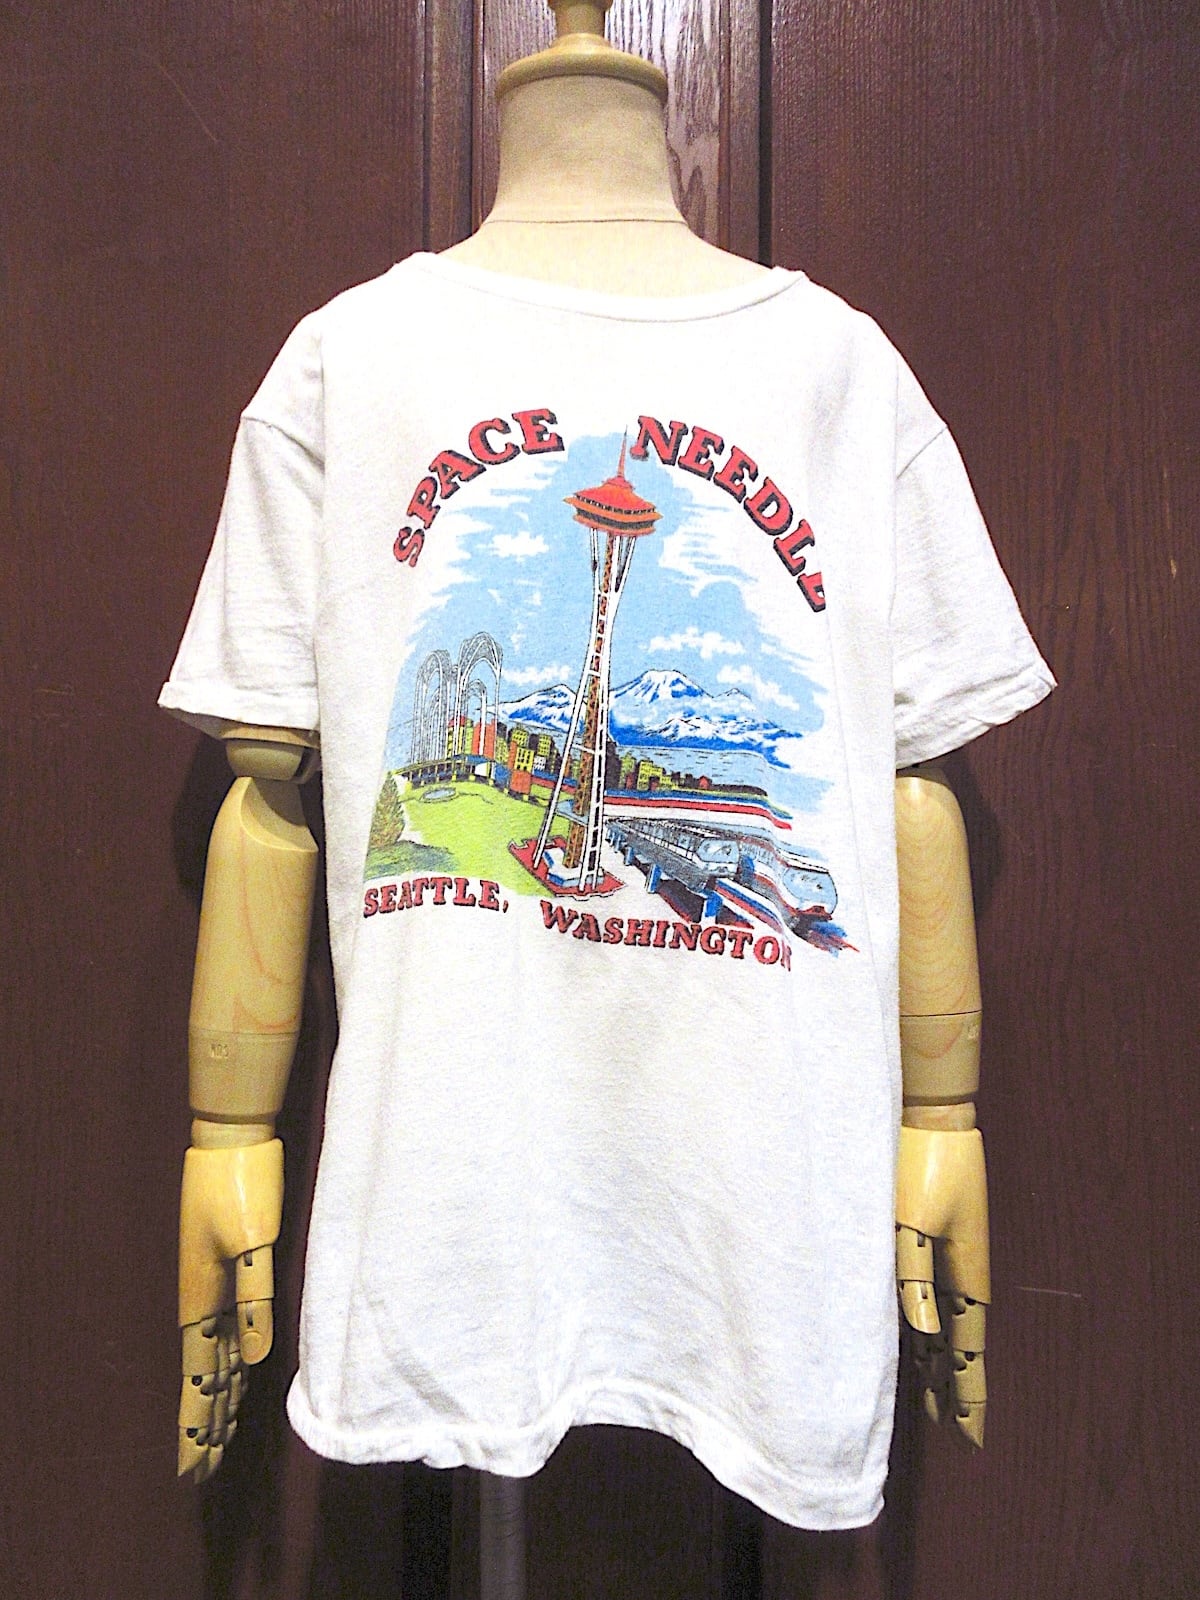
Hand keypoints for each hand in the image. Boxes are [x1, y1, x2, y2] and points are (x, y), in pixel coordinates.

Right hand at [177, 1140, 283, 1480]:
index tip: (192, 1472)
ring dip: (220, 1396)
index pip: (198, 1380)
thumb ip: (255, 1299)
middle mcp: (204, 1299)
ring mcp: (216, 1282)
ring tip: (219, 1438)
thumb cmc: (241, 1186)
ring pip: (218, 1355)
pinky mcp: (231, 1265)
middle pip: (204, 1376)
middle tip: (203, 1474)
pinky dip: (235, 1359)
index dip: (196, 1426)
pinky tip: (240, 1374)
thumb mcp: (253, 1242)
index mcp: (201, 1300)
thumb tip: (256, 1359)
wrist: (232, 1138)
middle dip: (204, 1424)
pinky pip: (231, 1326)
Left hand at [895, 1123, 988, 1446]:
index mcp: (965, 1276)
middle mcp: (962, 1274)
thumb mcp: (912, 1224)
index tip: (972, 1437)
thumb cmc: (919, 1168)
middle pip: (959, 1345)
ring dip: (940, 1361)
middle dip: (956, 1388)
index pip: (968, 1351)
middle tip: (958, 1435)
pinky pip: (932, 1298)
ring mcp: (950, 1258)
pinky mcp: (934, 1241)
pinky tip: (920, 1341)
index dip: (968, 1395)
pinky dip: (927, 1327)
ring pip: (945, 1324)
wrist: (933, 1120)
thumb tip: (925, 1329)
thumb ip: (915, 1277)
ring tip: (934, 1401)